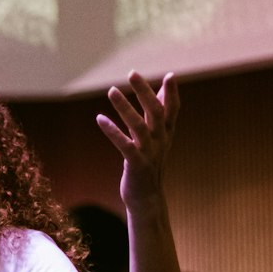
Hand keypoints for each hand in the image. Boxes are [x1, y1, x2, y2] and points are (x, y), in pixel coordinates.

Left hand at [96, 71, 178, 206]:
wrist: (146, 198)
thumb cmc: (149, 163)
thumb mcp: (156, 137)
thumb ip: (157, 113)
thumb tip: (163, 87)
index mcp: (166, 133)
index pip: (172, 109)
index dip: (172, 93)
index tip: (169, 75)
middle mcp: (161, 141)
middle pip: (156, 112)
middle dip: (144, 92)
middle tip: (132, 73)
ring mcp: (150, 153)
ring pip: (139, 126)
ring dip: (124, 107)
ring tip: (111, 90)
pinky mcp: (136, 165)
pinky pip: (124, 145)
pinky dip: (112, 131)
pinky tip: (100, 118)